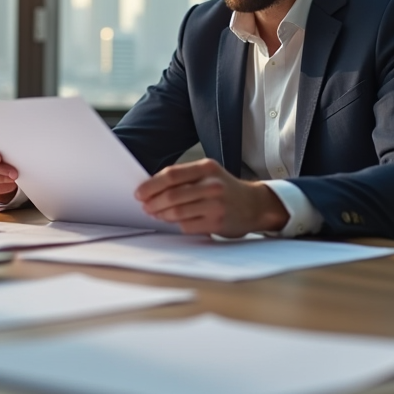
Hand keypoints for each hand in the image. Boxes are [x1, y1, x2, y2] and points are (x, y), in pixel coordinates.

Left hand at [134, 158, 288, 236]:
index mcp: (207, 168)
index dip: (152, 185)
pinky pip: (187, 225)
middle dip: (153, 202)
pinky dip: (176, 224)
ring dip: (162, 214)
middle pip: (172, 194)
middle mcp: (212, 184)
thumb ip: (184, 178)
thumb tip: (152, 188)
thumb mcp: (208, 174)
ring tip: (156, 214)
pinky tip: (173, 222)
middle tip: (145, 206)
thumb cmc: (225, 189)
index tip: (140, 193)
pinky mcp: (217, 222)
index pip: (172, 175)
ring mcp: (215, 204)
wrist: (254, 205)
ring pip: (177, 211)